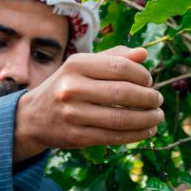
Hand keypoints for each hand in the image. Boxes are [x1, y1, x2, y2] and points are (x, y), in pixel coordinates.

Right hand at [13, 47, 164, 162]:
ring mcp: (73, 114)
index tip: (149, 81)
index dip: (143, 75)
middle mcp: (72, 88)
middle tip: (158, 100)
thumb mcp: (83, 67)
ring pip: (121, 117)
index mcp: (76, 65)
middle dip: (149, 98)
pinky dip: (136, 134)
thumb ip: (113, 58)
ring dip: (147, 118)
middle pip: (124, 92)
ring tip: (157, 116)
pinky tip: (147, 130)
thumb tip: (145, 54)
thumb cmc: (66, 87)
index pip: (121, 67)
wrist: (33, 117)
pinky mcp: (77, 137)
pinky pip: (114, 136)